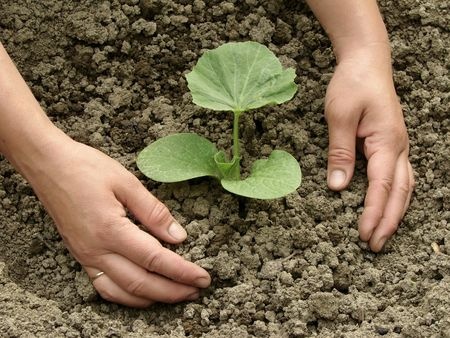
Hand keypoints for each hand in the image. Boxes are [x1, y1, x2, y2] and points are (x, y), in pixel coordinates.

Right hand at [26, 134, 209, 306]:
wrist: (47, 165)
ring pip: (123, 292)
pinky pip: (104, 287)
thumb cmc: (86, 168)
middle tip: (197, 291)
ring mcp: (86, 257)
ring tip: (177, 295)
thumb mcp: (126, 182)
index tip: (203, 277)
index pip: (155, 259)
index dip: (182, 272)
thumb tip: (179, 236)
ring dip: (153, 298)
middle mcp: (96, 250)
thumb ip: (154, 212)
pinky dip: (127, 297)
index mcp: (111, 230)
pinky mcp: (80, 256)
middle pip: (141, 283)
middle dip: (173, 291)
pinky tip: (142, 294)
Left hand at [324, 44, 413, 251]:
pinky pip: (400, 176)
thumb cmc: (351, 85)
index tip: (364, 234)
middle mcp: (398, 147)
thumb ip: (340, 152)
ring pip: (404, 187)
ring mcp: (398, 146)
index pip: (382, 186)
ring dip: (395, 212)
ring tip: (383, 234)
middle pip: (399, 192)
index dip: (374, 212)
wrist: (366, 63)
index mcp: (386, 142)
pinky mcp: (391, 144)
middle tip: (375, 246)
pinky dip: (397, 197)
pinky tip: (390, 207)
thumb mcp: (339, 116)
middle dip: (388, 221)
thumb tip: (338, 187)